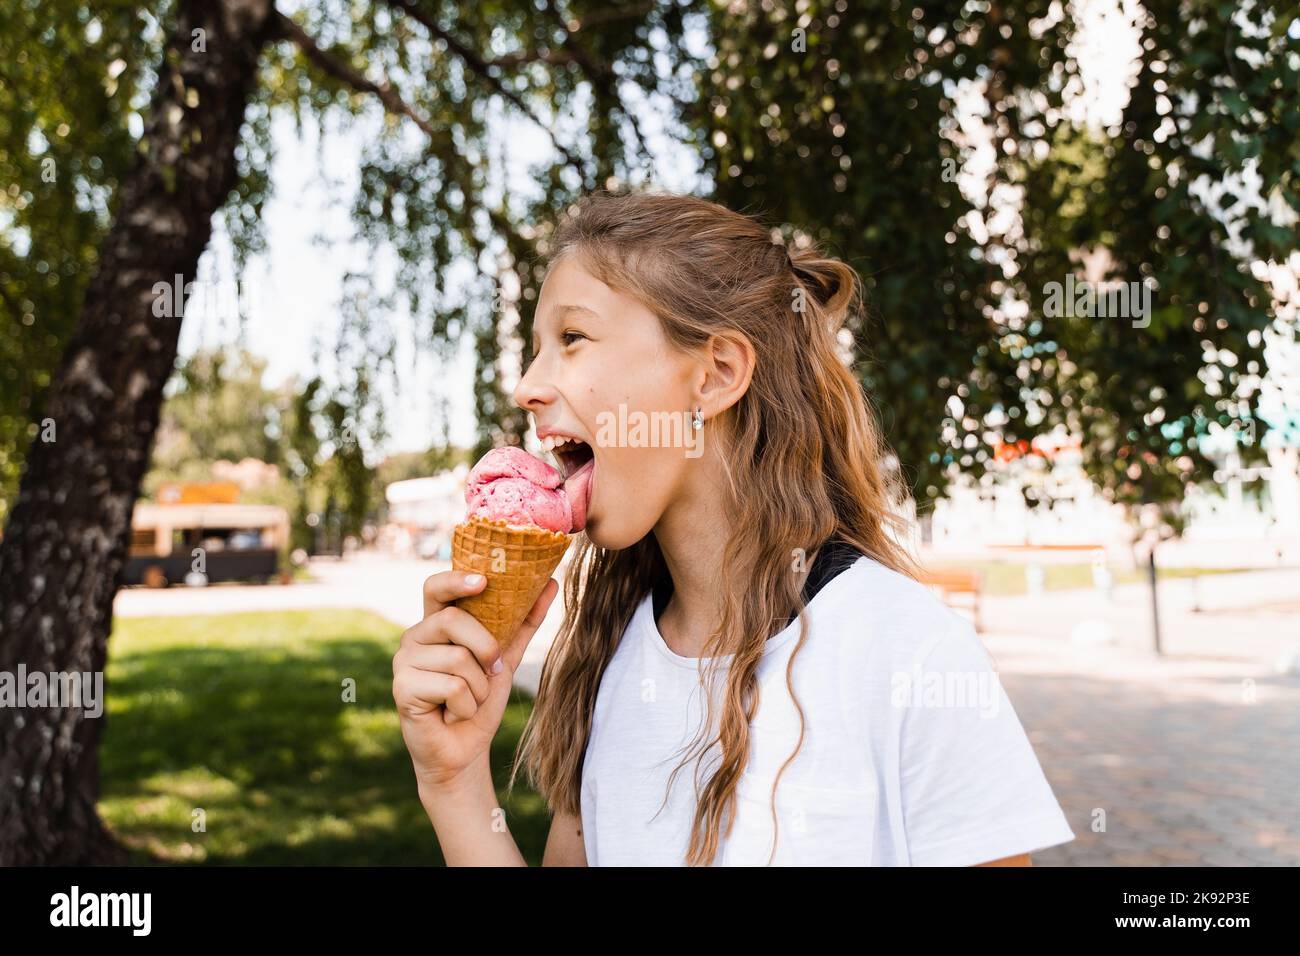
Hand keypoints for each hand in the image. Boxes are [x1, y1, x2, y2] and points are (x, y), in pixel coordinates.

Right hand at [392, 569, 558, 792]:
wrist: (465, 750)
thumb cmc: (481, 700)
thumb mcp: (507, 657)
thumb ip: (524, 621)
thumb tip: (551, 582)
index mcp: (436, 624)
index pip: (436, 587)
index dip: (456, 579)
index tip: (483, 581)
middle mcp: (415, 637)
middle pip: (453, 620)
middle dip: (486, 648)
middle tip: (492, 671)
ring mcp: (404, 662)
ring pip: (458, 659)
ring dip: (479, 687)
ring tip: (468, 700)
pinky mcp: (402, 689)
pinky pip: (452, 687)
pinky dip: (466, 706)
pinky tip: (452, 715)